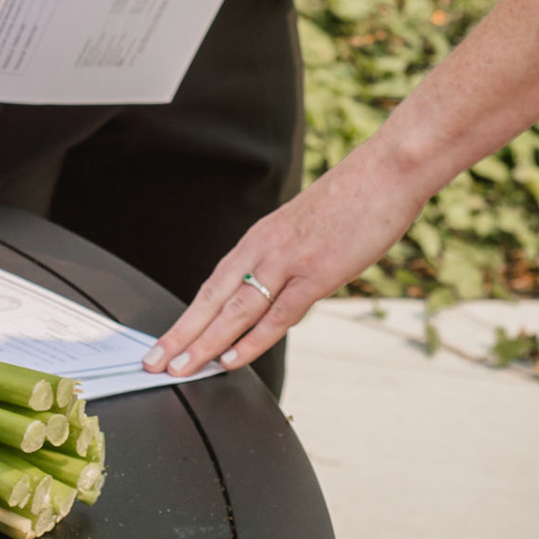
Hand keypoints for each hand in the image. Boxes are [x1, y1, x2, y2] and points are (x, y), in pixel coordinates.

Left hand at [141, 145, 429, 375]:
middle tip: (151, 362)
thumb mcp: (309, 230)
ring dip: (204, 343)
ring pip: (235, 310)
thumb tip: (282, 296)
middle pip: (212, 299)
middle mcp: (265, 248)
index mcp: (261, 238)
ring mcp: (289, 261)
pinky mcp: (317, 272)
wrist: (387, 169)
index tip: (166, 341)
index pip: (213, 284)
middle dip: (181, 335)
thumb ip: (290, 262)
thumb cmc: (355, 199)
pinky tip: (231, 359)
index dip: (188, 317)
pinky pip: (278, 313)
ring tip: (179, 369)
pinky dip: (252, 339)